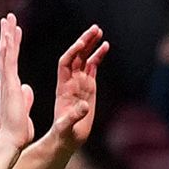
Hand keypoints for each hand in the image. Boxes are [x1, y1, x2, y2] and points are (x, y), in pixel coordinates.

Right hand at [0, 14, 36, 145]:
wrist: (10, 141)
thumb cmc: (17, 131)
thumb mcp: (24, 109)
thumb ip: (25, 97)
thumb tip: (27, 88)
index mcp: (12, 87)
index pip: (12, 62)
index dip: (13, 46)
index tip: (14, 33)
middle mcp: (7, 81)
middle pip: (6, 53)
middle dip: (7, 35)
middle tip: (8, 19)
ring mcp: (6, 81)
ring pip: (5, 52)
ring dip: (7, 34)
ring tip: (9, 18)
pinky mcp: (9, 83)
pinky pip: (9, 60)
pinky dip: (9, 46)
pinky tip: (9, 32)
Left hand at [44, 25, 107, 148]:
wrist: (66, 139)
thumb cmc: (63, 134)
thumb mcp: (66, 127)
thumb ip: (74, 116)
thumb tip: (85, 107)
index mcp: (63, 87)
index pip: (65, 63)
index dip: (73, 53)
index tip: (81, 45)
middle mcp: (71, 81)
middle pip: (76, 56)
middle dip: (84, 42)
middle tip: (94, 28)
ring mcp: (80, 83)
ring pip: (85, 58)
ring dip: (91, 44)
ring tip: (99, 31)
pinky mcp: (89, 87)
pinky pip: (93, 67)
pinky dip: (98, 56)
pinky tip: (105, 46)